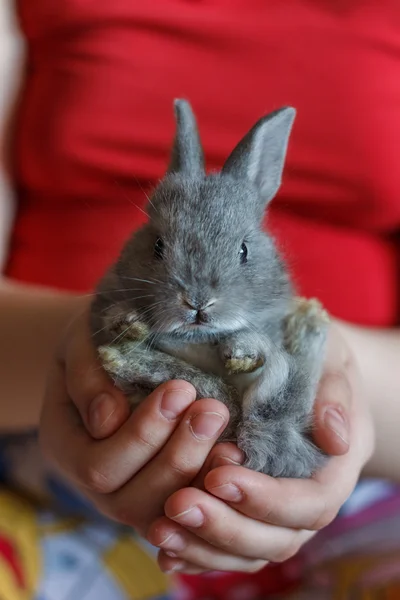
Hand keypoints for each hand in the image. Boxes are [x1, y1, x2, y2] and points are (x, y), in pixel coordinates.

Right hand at [39, 305, 229, 534]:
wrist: (119, 346)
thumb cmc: (98, 338)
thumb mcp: (81, 342)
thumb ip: (87, 376)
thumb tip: (109, 419)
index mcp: (65, 446)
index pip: (96, 466)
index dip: (141, 435)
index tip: (180, 388)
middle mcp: (93, 483)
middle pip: (130, 499)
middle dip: (177, 456)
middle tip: (213, 409)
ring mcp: (128, 494)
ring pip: (162, 513)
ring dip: (198, 471)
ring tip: (224, 426)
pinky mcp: (163, 493)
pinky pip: (186, 510)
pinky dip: (211, 487)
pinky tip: (235, 454)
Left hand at [147, 322, 374, 573]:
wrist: (305, 374)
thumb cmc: (316, 364)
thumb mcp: (330, 362)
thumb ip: (334, 393)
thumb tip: (335, 438)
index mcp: (332, 470)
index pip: (309, 502)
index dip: (267, 498)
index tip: (218, 474)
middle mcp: (305, 503)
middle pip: (275, 539)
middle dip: (225, 526)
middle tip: (178, 504)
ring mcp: (275, 517)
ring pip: (246, 552)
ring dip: (203, 546)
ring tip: (160, 528)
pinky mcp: (246, 518)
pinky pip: (225, 550)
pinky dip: (196, 554)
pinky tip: (164, 551)